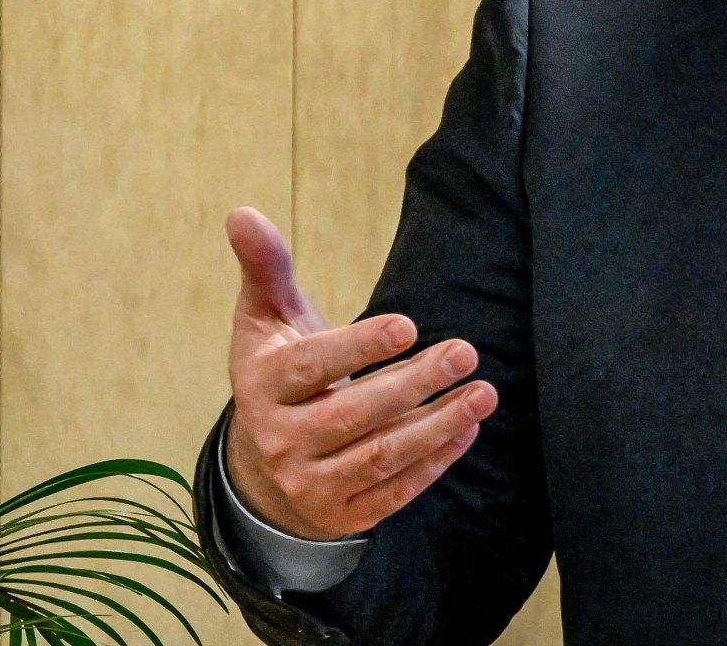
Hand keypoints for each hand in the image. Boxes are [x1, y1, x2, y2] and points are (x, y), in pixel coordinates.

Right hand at [222, 206, 498, 539]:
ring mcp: (311, 483)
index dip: (359, 347)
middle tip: (466, 352)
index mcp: (262, 386)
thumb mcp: (265, 319)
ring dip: (437, 426)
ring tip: (484, 393)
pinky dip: (434, 463)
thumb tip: (243, 212)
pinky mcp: (342, 513)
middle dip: (414, 383)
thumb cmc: (279, 371)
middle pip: (354, 415)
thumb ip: (265, 267)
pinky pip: (394, 491)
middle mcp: (282, 440)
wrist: (262, 466)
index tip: (408, 326)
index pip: (312, 367)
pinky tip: (468, 429)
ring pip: (380, 456)